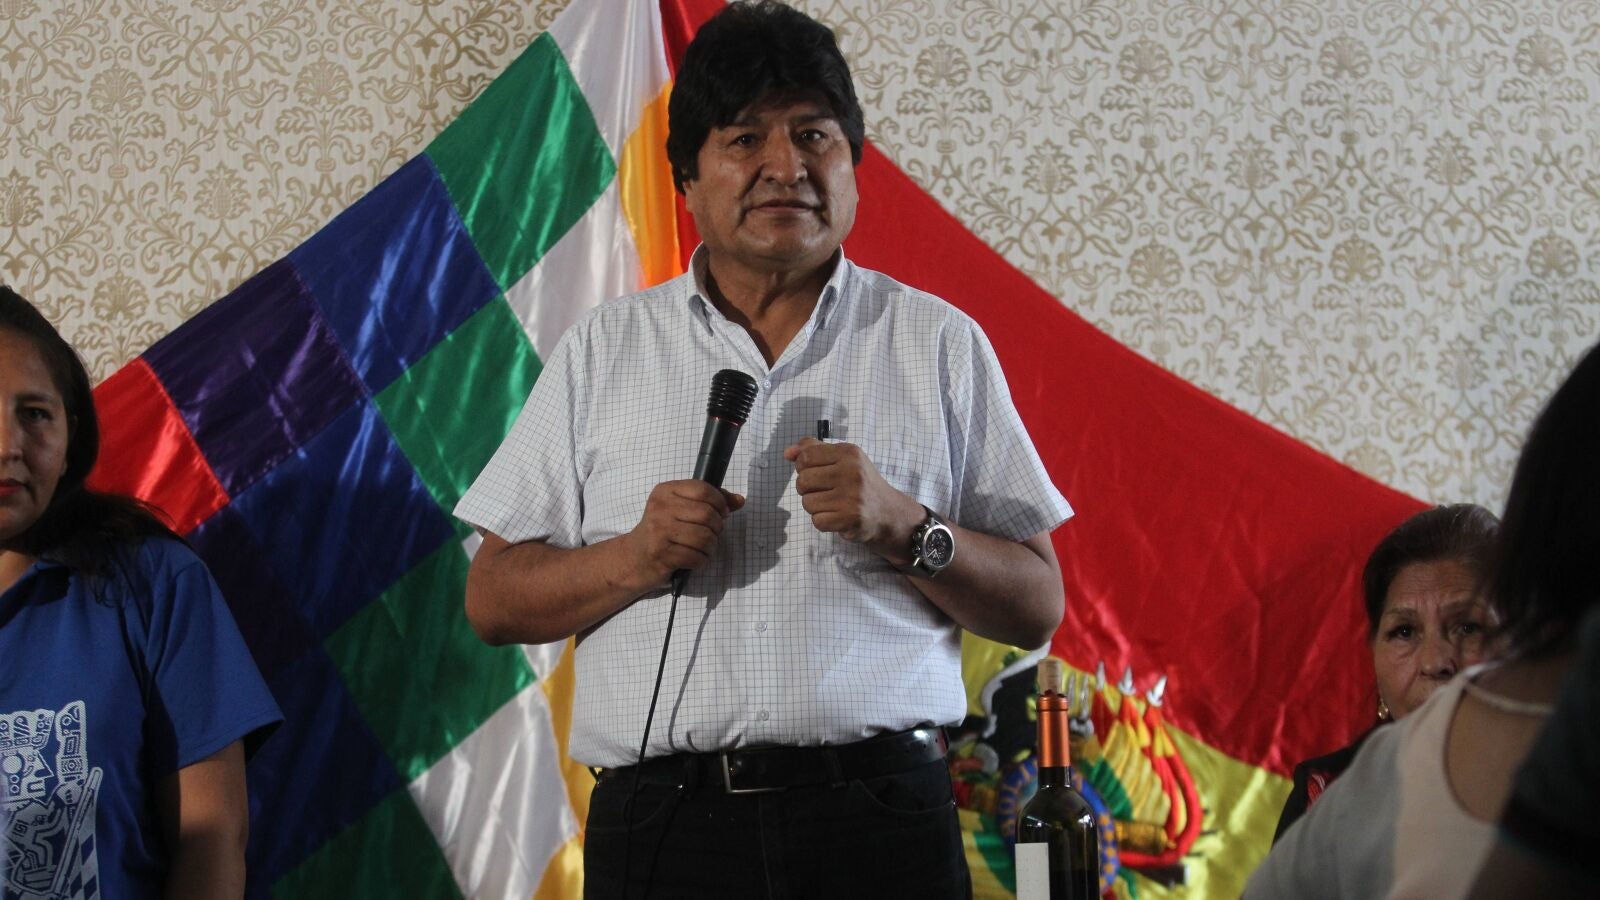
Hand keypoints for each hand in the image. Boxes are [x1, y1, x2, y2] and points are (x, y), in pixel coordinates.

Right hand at [623, 480, 744, 588]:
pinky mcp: (661, 554)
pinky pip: (697, 557)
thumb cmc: (662, 533)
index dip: (719, 503)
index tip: (721, 513)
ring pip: (705, 537)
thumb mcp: (681, 510)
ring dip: (710, 547)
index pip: (703, 489)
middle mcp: (660, 508)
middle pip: (707, 514)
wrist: (633, 559)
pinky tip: (693, 560)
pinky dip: (701, 561)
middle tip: (710, 535)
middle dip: (716, 528)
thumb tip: (739, 500)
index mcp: (665, 491)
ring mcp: (659, 531)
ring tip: (702, 549)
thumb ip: (711, 502)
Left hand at [784, 437, 921, 562]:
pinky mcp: (851, 518)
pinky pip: (817, 521)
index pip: (805, 457)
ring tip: (834, 504)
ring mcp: (852, 496)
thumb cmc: (858, 483)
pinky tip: (837, 517)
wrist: (887, 512)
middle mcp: (852, 472)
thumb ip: (813, 450)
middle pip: (802, 481)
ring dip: (815, 507)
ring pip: (807, 503)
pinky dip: (823, 522)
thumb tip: (787, 453)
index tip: (816, 473)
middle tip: (825, 492)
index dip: (803, 468)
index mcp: (849, 452)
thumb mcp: (842, 459)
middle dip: (807, 489)